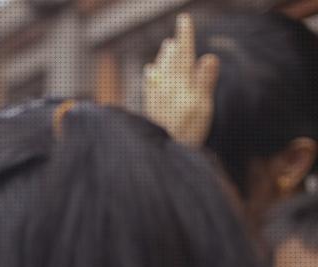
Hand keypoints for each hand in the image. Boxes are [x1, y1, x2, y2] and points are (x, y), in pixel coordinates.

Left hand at [142, 13, 219, 147]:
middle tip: (176, 36)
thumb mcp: (202, 106)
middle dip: (175, 48)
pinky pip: (150, 87)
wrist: (162, 153)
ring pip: (160, 72)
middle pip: (171, 63)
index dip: (185, 36)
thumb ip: (205, 81)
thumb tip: (209, 56)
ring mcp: (157, 100)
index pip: (184, 55)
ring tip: (166, 47)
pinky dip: (152, 75)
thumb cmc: (187, 131)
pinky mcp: (151, 110)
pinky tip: (150, 71)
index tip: (184, 19)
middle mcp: (166, 89)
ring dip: (164, 58)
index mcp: (181, 85)